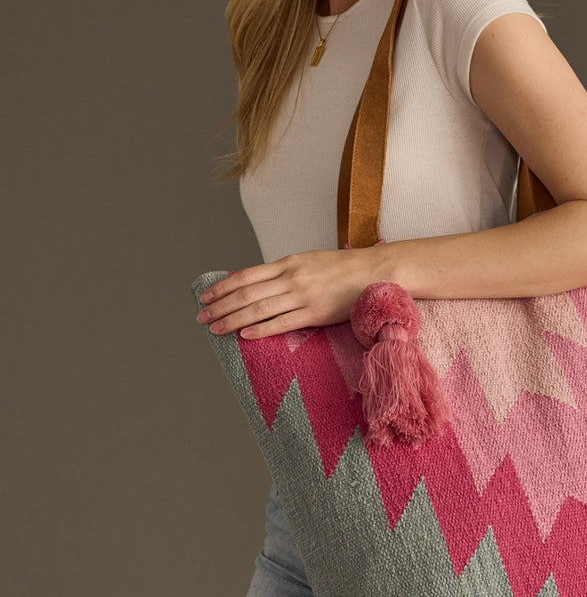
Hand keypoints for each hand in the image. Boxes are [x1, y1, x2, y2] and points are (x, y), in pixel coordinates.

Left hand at [195, 248, 380, 337]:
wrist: (374, 272)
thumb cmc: (342, 268)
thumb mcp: (309, 262)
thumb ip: (284, 272)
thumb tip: (258, 283)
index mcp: (288, 263)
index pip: (246, 276)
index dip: (223, 287)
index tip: (206, 296)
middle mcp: (291, 278)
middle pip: (247, 294)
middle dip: (220, 306)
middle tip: (201, 317)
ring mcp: (303, 296)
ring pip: (259, 309)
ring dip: (233, 320)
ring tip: (215, 329)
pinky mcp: (316, 314)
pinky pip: (283, 323)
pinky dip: (261, 329)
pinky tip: (244, 335)